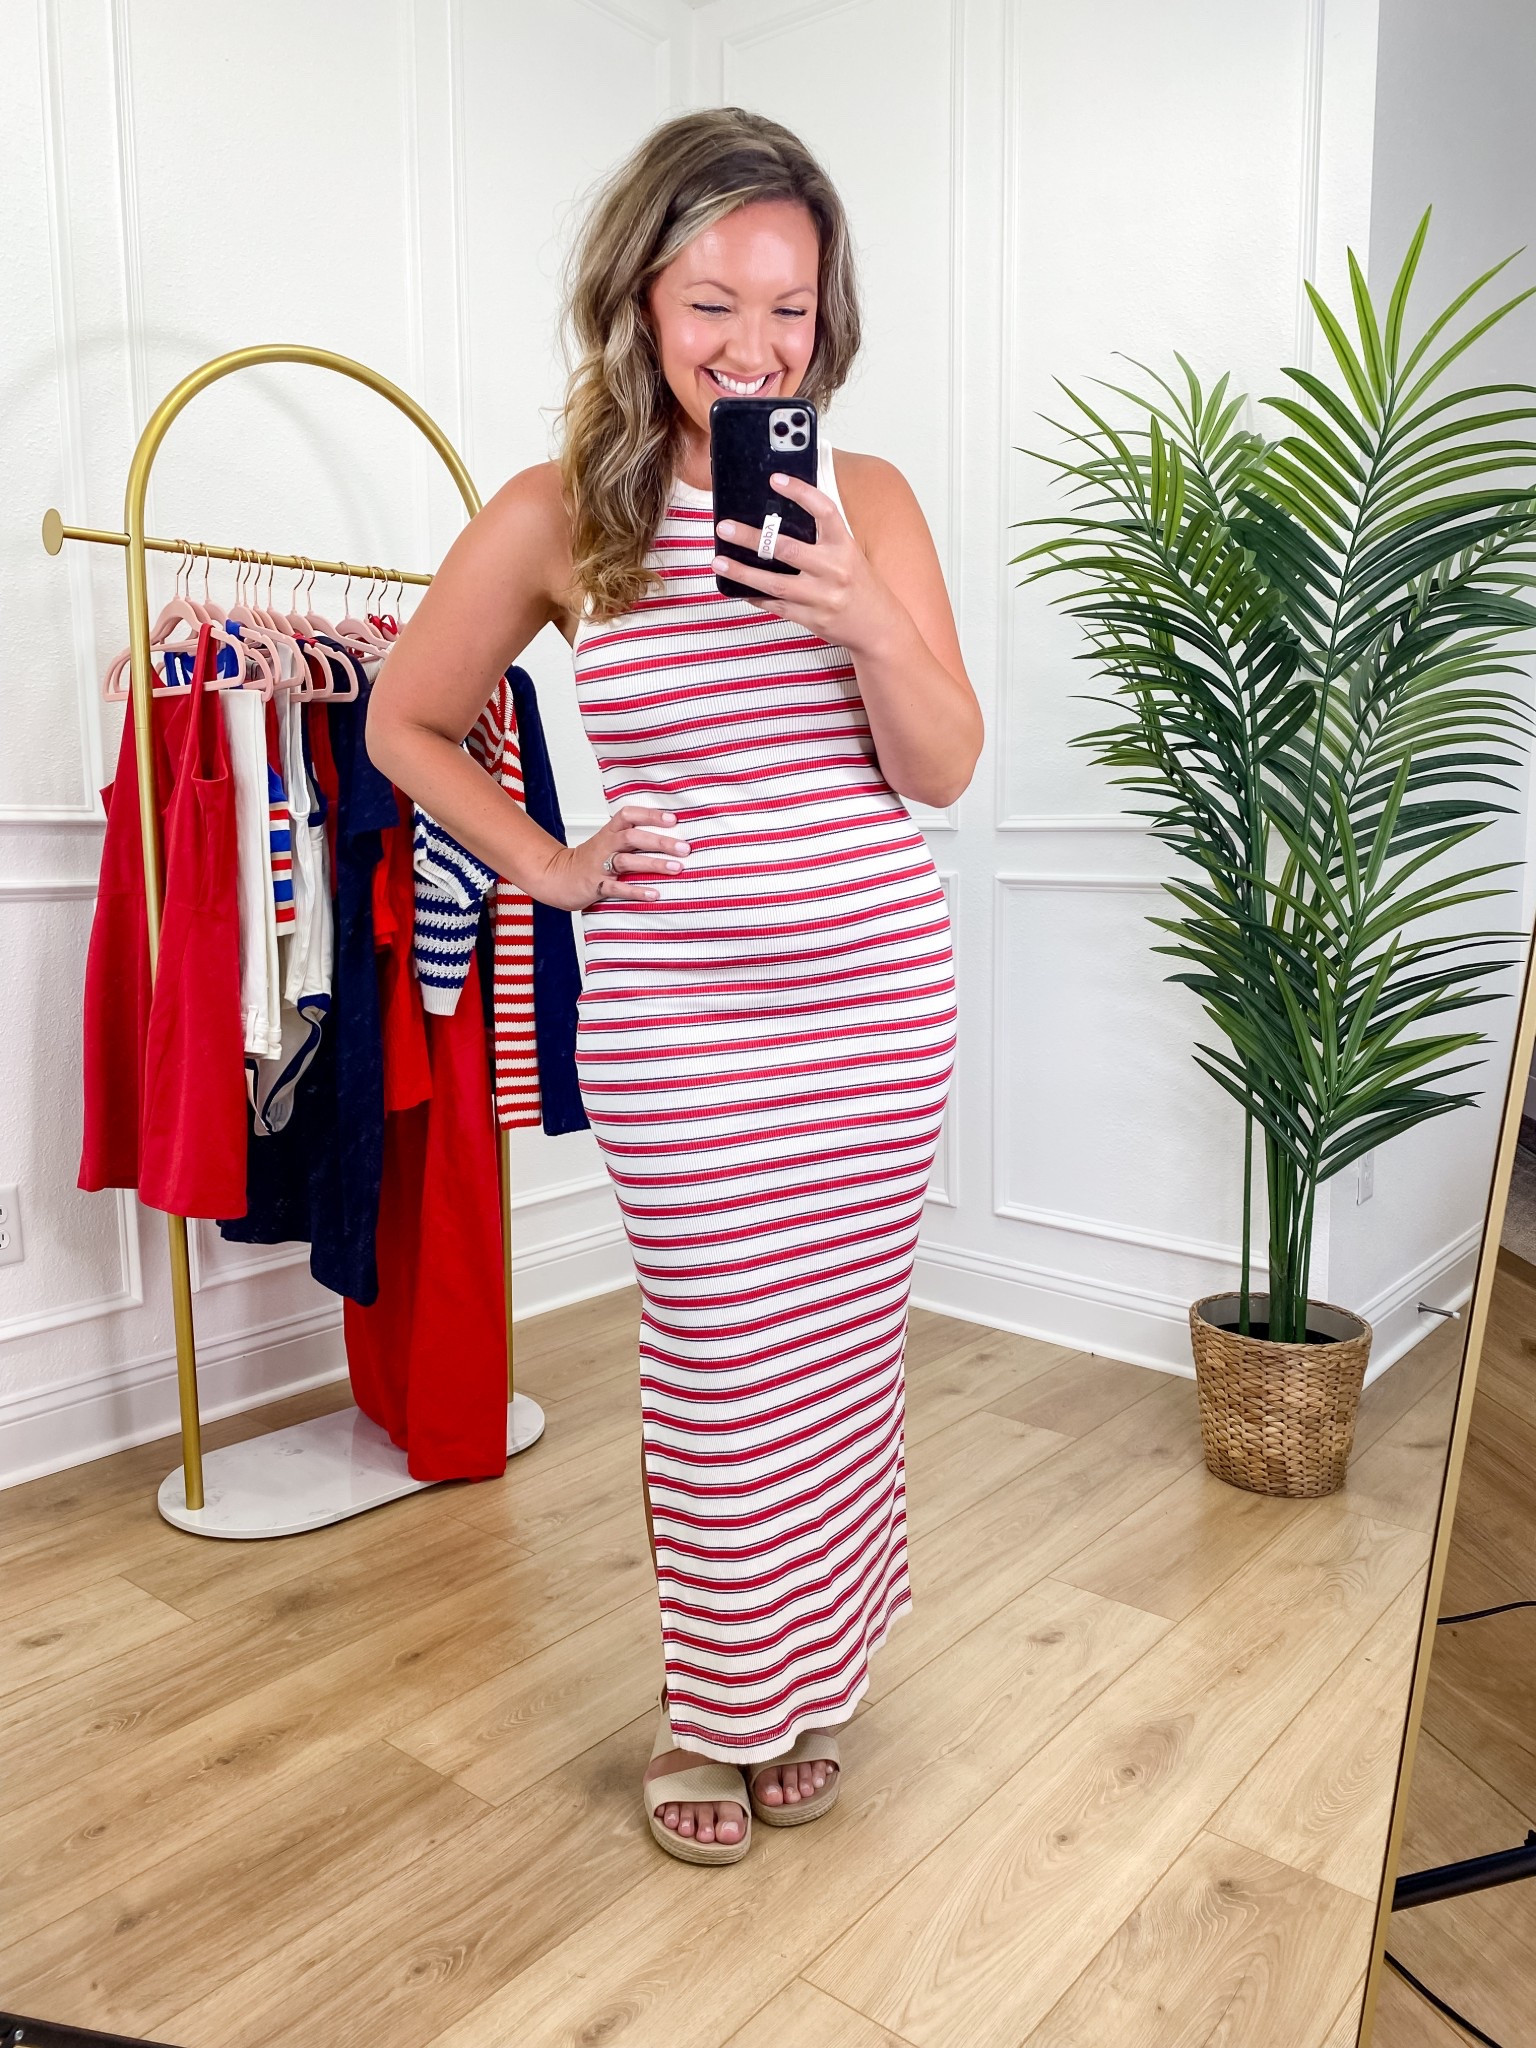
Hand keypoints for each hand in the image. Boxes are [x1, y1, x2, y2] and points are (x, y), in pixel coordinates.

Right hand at [541, 805, 690, 910]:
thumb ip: (633, 837)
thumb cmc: (591, 861)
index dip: (650, 815)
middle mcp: (606, 845)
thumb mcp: (609, 842)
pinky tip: (654, 894)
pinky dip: (636, 891)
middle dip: (660, 841)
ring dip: (654, 863)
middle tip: (684, 847)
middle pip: (632, 836)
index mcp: (610, 832)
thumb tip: (669, 835)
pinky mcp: (596, 885)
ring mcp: (600, 866)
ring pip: (627, 861)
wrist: (558, 878)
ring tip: (676, 868)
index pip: (629, 815)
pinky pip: (617, 888)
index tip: (673, 820)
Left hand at [712, 471, 900, 653]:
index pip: (824, 510)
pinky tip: (737, 588)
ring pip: (774, 582)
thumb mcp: (850, 554)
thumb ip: (823, 538)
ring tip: (718, 562)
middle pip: (786, 549)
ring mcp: (821, 597)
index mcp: (845, 546)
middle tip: (724, 527)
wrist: (879, 628)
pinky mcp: (811, 619)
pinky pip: (776, 606)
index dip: (800, 492)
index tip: (775, 479)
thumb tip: (782, 519)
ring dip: (742, 572)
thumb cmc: (861, 586)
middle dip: (751, 538)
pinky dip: (754, 596)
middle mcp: (834, 570)